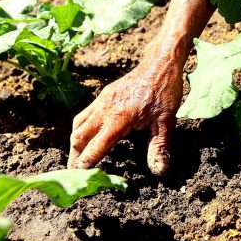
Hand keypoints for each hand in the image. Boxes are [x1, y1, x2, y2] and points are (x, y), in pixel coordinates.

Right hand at [68, 54, 183, 174]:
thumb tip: (159, 170)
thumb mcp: (166, 122)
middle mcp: (105, 109)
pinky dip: (80, 128)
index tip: (80, 176)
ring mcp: (102, 100)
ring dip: (75, 142)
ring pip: (78, 124)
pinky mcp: (103, 95)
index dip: (86, 162)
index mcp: (119, 118)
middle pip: (79, 136)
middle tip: (74, 172)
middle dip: (75, 156)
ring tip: (77, 158)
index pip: (96, 146)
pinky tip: (86, 136)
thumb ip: (159, 147)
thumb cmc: (164, 92)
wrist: (160, 64)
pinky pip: (84, 114)